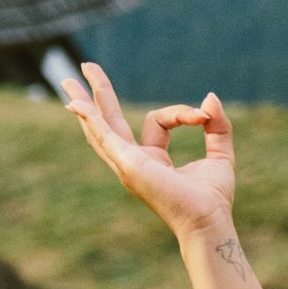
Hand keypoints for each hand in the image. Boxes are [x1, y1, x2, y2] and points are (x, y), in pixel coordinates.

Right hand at [60, 60, 235, 240]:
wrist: (208, 221)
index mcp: (151, 159)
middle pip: (110, 121)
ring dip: (84, 102)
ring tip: (68, 79)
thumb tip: (209, 97)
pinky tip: (76, 105)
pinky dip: (90, 119)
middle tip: (86, 67)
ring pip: (99, 127)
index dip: (181, 113)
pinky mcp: (128, 164)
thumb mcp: (219, 153)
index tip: (202, 115)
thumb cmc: (213, 198)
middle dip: (98, 94)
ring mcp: (126, 164)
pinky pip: (104, 136)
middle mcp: (134, 161)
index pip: (157, 120)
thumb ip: (217, 125)